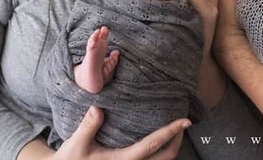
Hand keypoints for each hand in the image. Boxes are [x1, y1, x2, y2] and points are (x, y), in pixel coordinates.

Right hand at [55, 106, 189, 159]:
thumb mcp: (76, 143)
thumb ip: (88, 126)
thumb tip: (98, 107)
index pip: (153, 144)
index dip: (171, 131)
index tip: (185, 120)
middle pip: (166, 157)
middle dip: (177, 139)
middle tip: (183, 122)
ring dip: (170, 146)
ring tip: (173, 129)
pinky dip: (159, 151)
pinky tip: (157, 139)